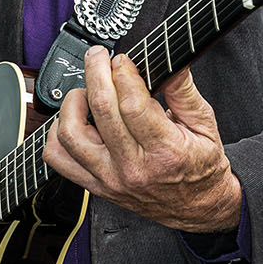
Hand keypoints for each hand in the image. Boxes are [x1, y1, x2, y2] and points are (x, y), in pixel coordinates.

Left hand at [43, 46, 241, 231]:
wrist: (197, 207)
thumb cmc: (201, 166)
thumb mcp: (205, 125)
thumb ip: (184, 91)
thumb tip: (172, 63)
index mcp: (165, 152)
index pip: (132, 105)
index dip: (123, 74)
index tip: (122, 60)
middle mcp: (133, 168)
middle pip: (101, 111)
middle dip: (96, 72)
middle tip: (99, 56)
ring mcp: (110, 179)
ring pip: (72, 134)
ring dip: (74, 102)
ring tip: (87, 91)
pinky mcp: (95, 185)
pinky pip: (59, 158)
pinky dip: (57, 133)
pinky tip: (73, 119)